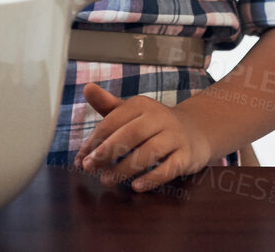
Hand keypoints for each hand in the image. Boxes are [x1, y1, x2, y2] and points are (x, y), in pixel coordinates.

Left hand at [77, 84, 214, 190]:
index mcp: (140, 105)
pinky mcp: (186, 155)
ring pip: (148, 153)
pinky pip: (169, 168)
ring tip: (105, 180)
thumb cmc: (151, 124)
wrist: (194, 131)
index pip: (113, 121)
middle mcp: (159, 117)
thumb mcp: (130, 112)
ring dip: (124, 169)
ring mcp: (175, 136)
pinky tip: (136, 187)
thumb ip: (107, 104)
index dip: (94, 140)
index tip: (80, 158)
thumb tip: (86, 87)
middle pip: (130, 134)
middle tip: (89, 167)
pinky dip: (152, 178)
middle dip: (106, 152)